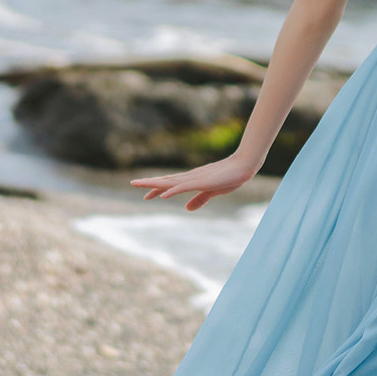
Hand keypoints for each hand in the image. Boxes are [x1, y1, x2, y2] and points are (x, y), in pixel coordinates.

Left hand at [132, 153, 258, 211]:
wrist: (244, 166)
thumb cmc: (230, 177)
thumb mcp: (212, 192)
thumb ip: (200, 200)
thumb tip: (187, 209)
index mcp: (192, 180)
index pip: (170, 184)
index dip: (156, 188)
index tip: (145, 193)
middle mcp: (189, 177)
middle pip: (165, 180)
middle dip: (148, 183)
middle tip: (132, 183)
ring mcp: (194, 179)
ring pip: (170, 182)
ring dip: (154, 184)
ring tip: (140, 184)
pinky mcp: (201, 182)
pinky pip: (183, 187)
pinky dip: (172, 191)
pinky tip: (162, 194)